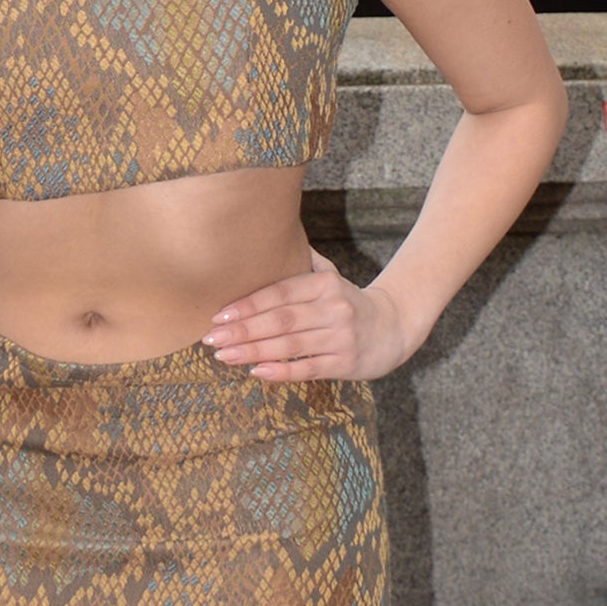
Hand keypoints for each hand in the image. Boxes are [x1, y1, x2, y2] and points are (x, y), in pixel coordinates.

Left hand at [205, 251, 416, 383]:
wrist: (394, 328)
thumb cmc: (348, 302)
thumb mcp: (331, 277)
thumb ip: (303, 262)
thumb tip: (269, 234)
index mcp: (325, 284)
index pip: (280, 293)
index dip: (248, 305)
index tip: (219, 314)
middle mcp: (334, 309)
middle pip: (281, 320)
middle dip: (243, 330)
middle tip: (212, 338)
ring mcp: (340, 338)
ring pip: (290, 345)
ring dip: (254, 351)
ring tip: (224, 355)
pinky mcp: (345, 363)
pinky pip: (308, 368)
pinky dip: (281, 372)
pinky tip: (257, 372)